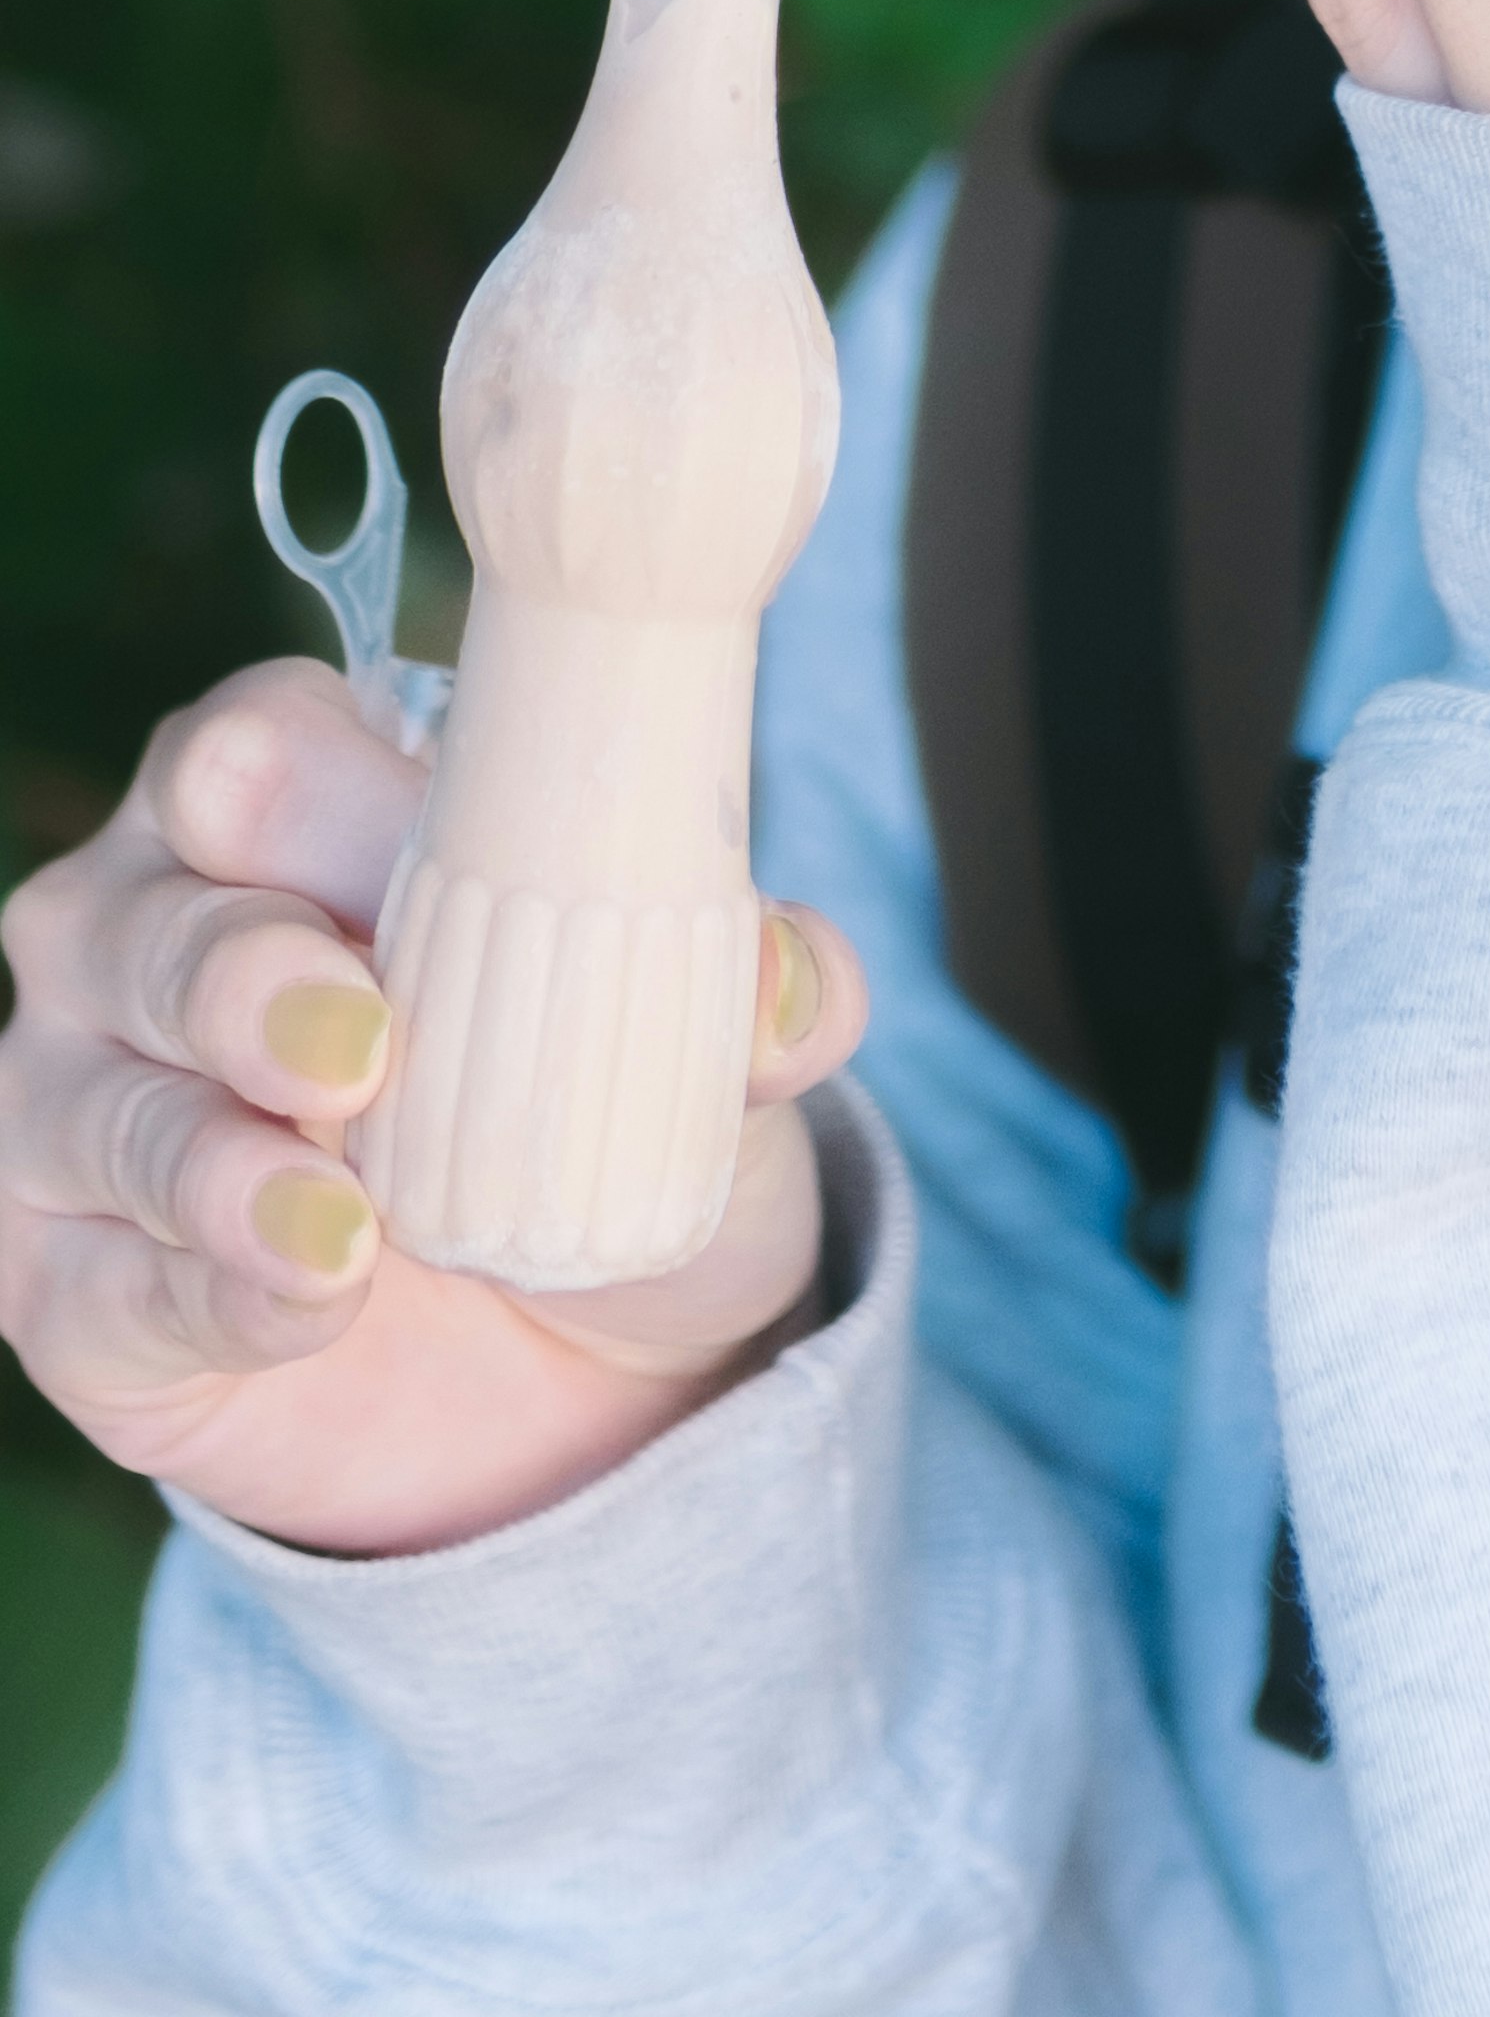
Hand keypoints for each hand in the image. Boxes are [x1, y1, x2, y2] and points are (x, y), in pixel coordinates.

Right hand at [0, 655, 867, 1555]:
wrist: (581, 1363)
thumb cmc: (612, 1112)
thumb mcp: (713, 1055)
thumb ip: (753, 999)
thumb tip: (792, 980)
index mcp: (296, 795)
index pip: (257, 752)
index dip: (330, 802)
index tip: (421, 859)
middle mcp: (148, 923)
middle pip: (144, 916)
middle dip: (239, 975)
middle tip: (360, 1046)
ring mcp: (79, 1098)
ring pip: (91, 1103)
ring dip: (216, 1165)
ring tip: (347, 1231)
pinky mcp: (61, 1278)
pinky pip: (94, 1280)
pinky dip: (206, 1296)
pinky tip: (309, 1309)